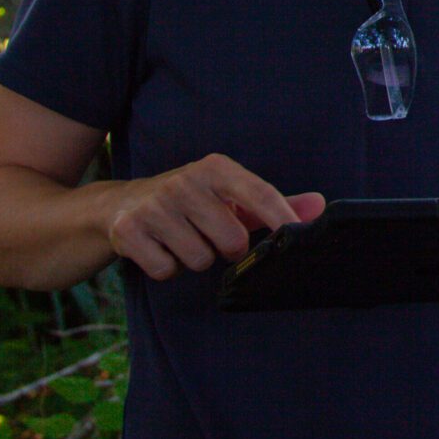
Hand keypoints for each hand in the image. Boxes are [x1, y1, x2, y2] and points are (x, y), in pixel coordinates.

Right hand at [106, 153, 323, 281]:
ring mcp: (155, 205)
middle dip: (225, 249)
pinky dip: (166, 268)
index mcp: (215, 168)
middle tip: (208, 236)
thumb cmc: (188, 202)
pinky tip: (159, 248)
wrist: (118, 204)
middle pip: (233, 240)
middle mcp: (185, 181)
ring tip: (180, 239)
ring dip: (193, 259)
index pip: (260, 194)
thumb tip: (319, 206)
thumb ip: (272, 203)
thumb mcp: (227, 194)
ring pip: (199, 259)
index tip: (299, 236)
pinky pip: (166, 270)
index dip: (282, 218)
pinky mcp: (129, 230)